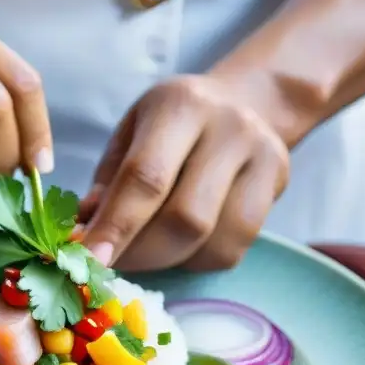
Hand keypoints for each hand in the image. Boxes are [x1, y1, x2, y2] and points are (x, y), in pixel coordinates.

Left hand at [80, 75, 288, 271]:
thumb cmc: (172, 125)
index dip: (116, 226)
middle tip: (111, 263)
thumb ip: (107, 183)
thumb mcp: (130, 135)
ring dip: (169, 262)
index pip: (145, 177)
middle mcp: (229, 126)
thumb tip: (86, 233)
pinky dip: (197, 261)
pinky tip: (182, 245)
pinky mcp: (279, 183)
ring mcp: (262, 154)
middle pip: (184, 218)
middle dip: (140, 254)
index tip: (90, 261)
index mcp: (180, 104)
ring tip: (146, 252)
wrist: (245, 100)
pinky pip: (233, 249)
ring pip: (212, 241)